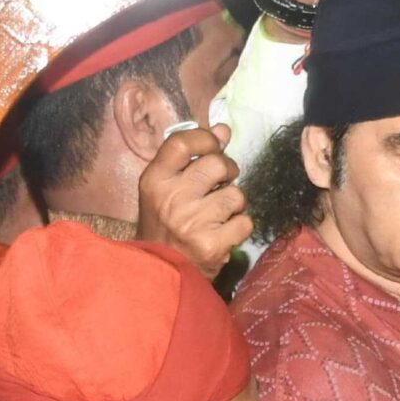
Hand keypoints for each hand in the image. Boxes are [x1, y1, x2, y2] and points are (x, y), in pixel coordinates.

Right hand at [135, 122, 249, 274]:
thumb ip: (191, 158)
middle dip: (228, 170)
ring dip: (235, 202)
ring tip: (221, 212)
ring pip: (236, 194)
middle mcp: (171, 197)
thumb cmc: (164, 223)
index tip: (215, 145)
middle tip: (223, 182)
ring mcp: (192, 222)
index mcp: (154, 179)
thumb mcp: (165, 187)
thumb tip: (224, 130)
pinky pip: (244, 222)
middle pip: (217, 164)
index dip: (206, 138)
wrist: (162, 271)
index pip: (182, 142)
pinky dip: (240, 226)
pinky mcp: (212, 245)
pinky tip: (226, 232)